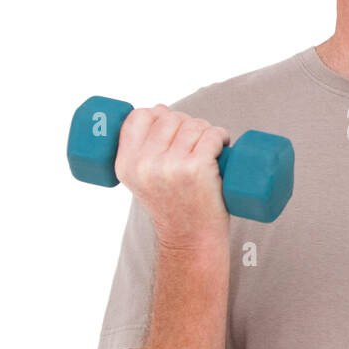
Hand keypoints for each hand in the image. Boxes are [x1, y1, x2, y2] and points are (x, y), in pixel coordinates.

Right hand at [113, 105, 229, 249]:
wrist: (191, 241)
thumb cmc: (174, 206)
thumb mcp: (144, 180)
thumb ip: (144, 148)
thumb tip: (159, 107)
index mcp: (126, 165)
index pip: (138, 117)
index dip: (158, 114)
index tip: (172, 128)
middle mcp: (144, 165)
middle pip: (171, 118)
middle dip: (188, 125)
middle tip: (197, 146)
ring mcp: (170, 166)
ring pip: (194, 125)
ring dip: (208, 131)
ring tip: (211, 150)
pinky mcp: (196, 169)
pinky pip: (212, 135)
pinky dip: (221, 137)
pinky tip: (223, 148)